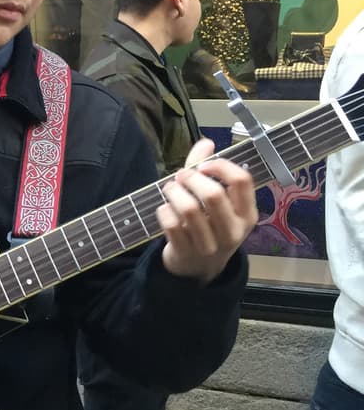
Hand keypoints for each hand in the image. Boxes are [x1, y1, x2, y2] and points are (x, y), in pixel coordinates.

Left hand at [158, 139, 257, 283]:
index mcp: (247, 214)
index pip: (242, 181)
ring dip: (174, 192)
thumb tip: (206, 142)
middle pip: (213, 193)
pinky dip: (163, 210)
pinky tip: (164, 209)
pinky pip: (171, 224)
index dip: (221, 166)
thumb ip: (207, 171)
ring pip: (189, 208)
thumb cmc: (208, 226)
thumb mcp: (215, 202)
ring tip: (170, 189)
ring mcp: (210, 244)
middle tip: (180, 176)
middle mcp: (233, 230)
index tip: (204, 165)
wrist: (198, 268)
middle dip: (191, 178)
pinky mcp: (186, 252)